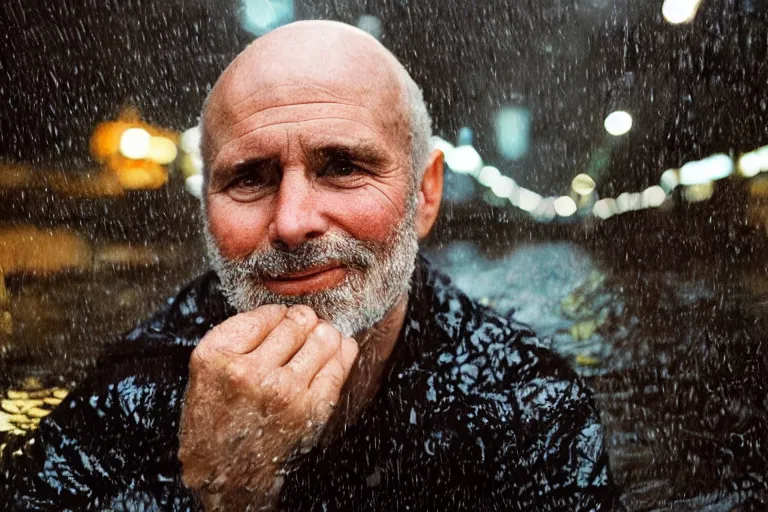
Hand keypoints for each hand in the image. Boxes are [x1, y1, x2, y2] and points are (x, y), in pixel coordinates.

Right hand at [178, 304, 358, 509]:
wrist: (224, 470)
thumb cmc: (216, 415)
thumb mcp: (206, 369)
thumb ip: (239, 335)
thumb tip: (284, 311)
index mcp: (217, 357)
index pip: (266, 314)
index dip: (279, 315)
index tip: (281, 320)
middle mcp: (249, 372)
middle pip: (297, 323)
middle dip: (304, 321)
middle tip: (304, 326)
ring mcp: (283, 391)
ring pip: (322, 338)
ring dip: (324, 334)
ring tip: (320, 337)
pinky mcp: (310, 408)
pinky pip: (338, 365)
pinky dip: (343, 352)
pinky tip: (340, 348)